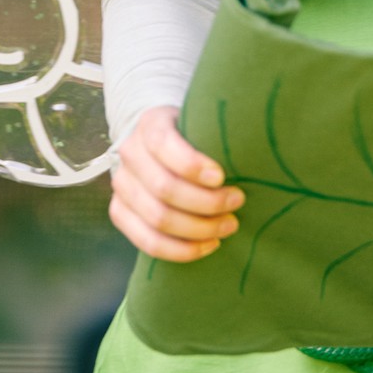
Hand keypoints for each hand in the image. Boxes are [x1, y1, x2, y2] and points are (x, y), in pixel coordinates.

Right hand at [108, 105, 244, 261]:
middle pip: (164, 188)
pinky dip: (181, 250)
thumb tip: (253, 156)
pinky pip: (148, 242)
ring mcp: (121, 185)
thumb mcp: (203, 123)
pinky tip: (209, 245)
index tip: (222, 177)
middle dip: (206, 202)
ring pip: (158, 218)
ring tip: (229, 226)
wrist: (161, 144)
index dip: (192, 165)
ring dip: (199, 229)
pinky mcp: (119, 212)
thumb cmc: (195, 135)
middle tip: (237, 203)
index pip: (164, 145)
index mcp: (150, 124)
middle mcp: (129, 154)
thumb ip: (216, 136)